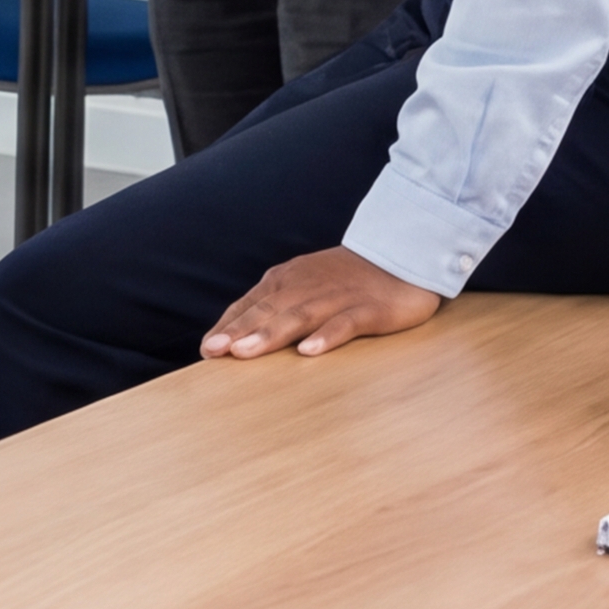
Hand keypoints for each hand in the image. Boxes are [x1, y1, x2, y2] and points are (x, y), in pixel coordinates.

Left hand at [202, 244, 447, 359]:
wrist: (402, 256)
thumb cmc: (346, 279)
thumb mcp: (304, 287)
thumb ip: (275, 307)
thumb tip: (237, 336)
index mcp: (288, 281)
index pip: (251, 305)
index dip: (228, 326)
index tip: (205, 349)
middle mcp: (307, 287)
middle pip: (268, 311)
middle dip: (238, 331)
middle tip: (213, 351)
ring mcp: (337, 297)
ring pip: (299, 316)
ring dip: (270, 334)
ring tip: (245, 352)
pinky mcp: (369, 309)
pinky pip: (345, 323)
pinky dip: (326, 336)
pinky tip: (308, 351)